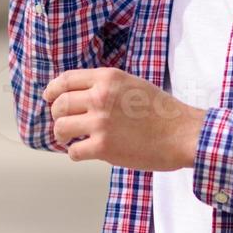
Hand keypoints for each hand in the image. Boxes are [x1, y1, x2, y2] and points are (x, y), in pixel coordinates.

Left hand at [42, 68, 205, 170]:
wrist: (182, 134)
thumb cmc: (162, 112)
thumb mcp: (132, 84)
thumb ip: (106, 86)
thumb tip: (79, 95)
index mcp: (107, 78)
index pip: (66, 80)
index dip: (52, 90)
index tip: (49, 98)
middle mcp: (100, 97)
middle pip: (59, 104)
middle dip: (57, 115)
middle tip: (64, 124)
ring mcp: (100, 122)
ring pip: (61, 127)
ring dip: (62, 136)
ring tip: (70, 140)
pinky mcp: (103, 147)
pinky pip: (73, 151)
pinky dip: (75, 153)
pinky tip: (84, 153)